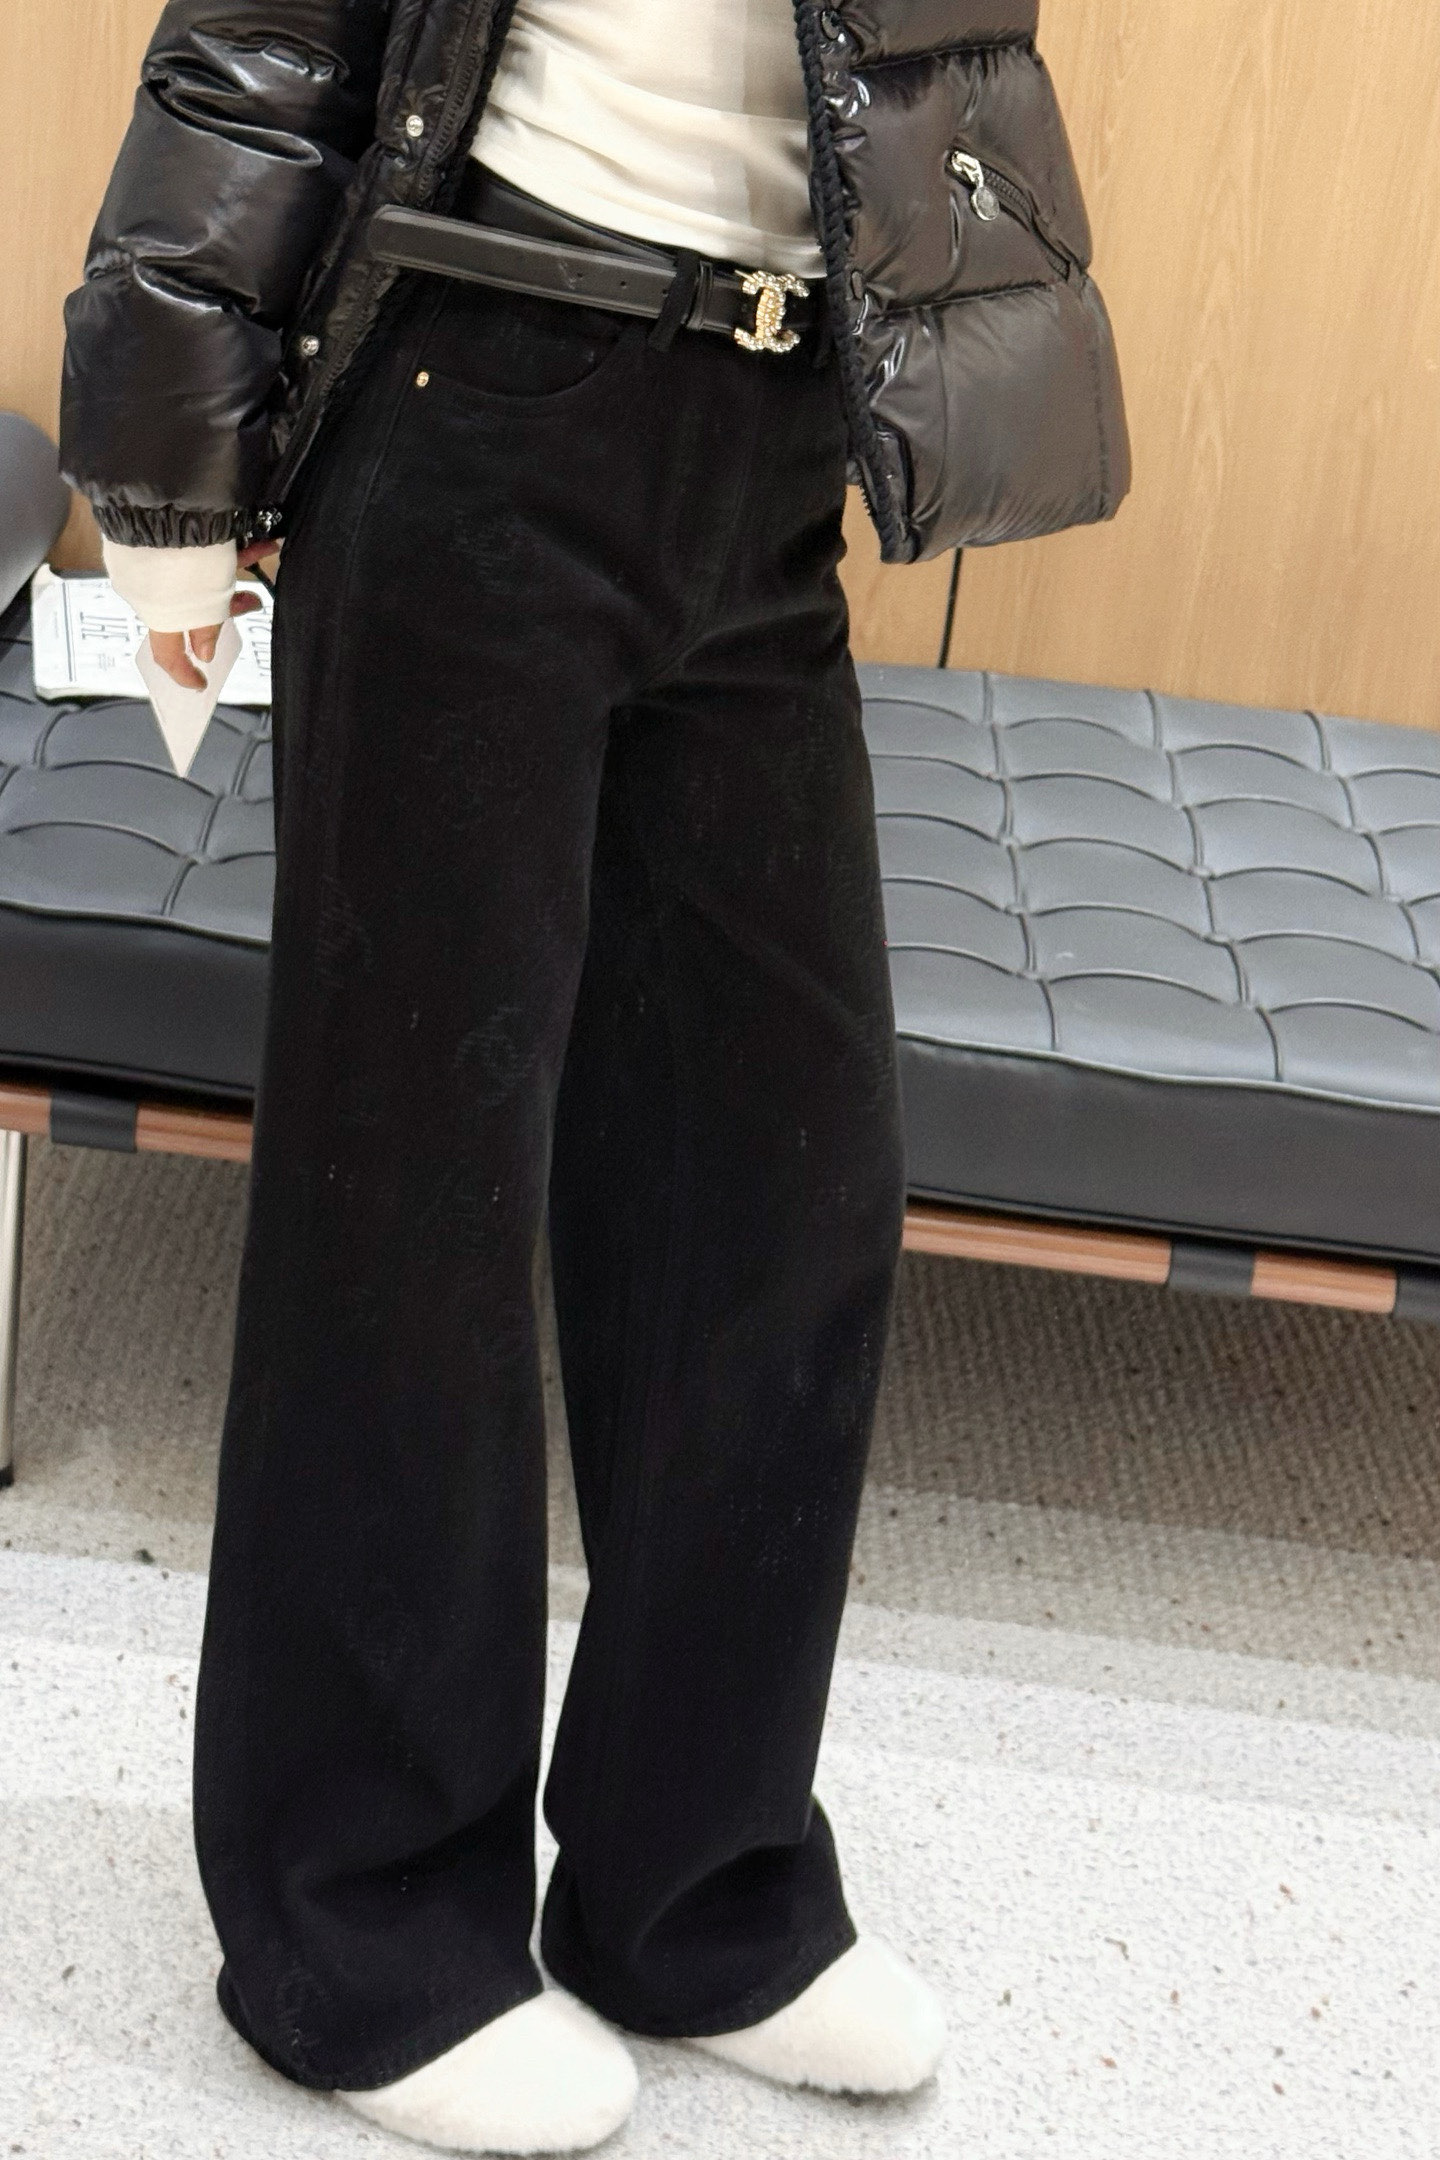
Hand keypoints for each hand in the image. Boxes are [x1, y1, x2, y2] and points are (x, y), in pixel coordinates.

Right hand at [149, 541, 277, 688]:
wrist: (167, 501)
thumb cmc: (182, 554)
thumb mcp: (205, 600)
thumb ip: (206, 628)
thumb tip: (204, 653)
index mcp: (156, 613)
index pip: (166, 654)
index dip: (183, 672)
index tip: (200, 683)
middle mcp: (152, 589)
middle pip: (192, 610)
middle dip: (226, 608)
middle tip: (250, 603)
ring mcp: (156, 560)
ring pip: (201, 577)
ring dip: (234, 573)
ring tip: (262, 557)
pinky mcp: (164, 534)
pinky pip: (199, 550)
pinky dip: (230, 549)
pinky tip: (260, 540)